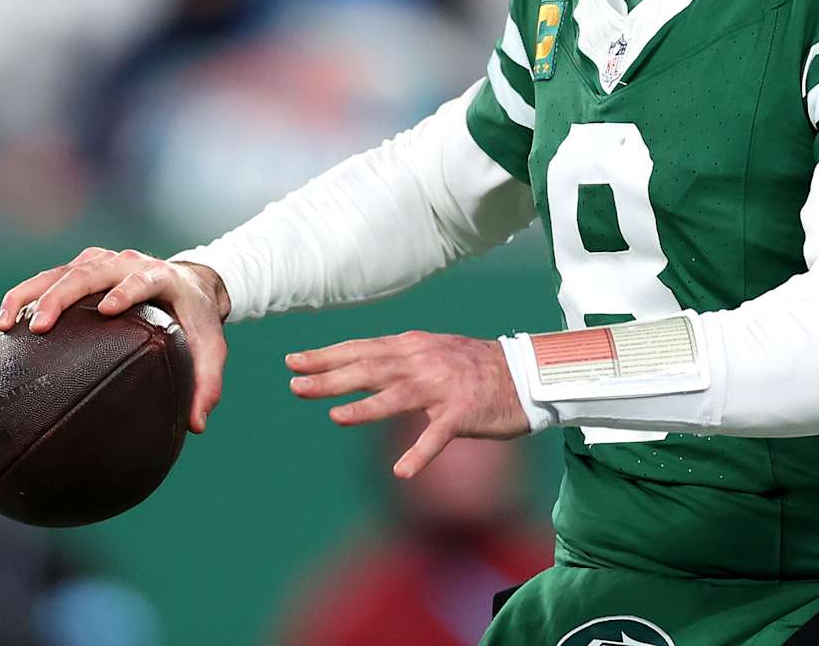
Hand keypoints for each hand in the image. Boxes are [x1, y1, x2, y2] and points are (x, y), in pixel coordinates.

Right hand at [0, 247, 230, 433]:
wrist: (191, 283)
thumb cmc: (199, 321)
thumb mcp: (212, 349)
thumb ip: (208, 385)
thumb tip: (196, 426)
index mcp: (162, 277)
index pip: (142, 279)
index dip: (127, 290)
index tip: (109, 309)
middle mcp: (128, 262)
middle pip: (90, 271)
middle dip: (62, 295)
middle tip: (39, 327)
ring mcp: (103, 262)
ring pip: (60, 270)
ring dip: (30, 294)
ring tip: (4, 325)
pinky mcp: (84, 267)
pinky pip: (49, 278)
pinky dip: (24, 297)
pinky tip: (2, 326)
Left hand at [286, 331, 530, 478]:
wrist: (526, 374)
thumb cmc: (475, 368)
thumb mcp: (432, 353)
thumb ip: (398, 360)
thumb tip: (361, 365)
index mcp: (412, 347)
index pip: (361, 349)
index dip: (326, 356)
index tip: (293, 361)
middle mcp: (423, 362)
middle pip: (369, 368)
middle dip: (330, 378)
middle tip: (295, 385)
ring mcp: (443, 387)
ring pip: (397, 396)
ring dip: (365, 407)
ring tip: (336, 416)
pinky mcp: (464, 413)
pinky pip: (438, 435)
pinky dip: (421, 453)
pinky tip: (402, 471)